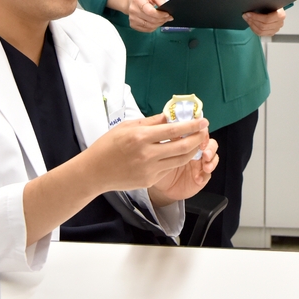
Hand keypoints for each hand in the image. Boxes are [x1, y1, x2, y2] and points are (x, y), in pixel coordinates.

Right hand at [22, 113, 208, 245]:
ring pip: (180, 160)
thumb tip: (169, 117)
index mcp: (140, 137)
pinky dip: (176, 160)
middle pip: (183, 147)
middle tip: (203, 132)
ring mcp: (149, 170)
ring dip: (191, 151)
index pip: (174, 130)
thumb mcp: (127, 126)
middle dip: (197, 138)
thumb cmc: (107, 145)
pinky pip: (169, 168)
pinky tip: (177, 152)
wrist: (94, 171)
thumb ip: (151, 122)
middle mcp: (147, 154)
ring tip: (195, 142)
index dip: (192, 126)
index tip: (203, 121)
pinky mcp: (149, 180)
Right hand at [108, 0, 172, 32]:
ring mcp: (132, 19)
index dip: (160, 14)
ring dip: (159, 24)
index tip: (167, 14)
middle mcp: (133, 10)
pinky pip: (147, 29)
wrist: (131, 1)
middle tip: (168, 17)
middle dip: (162, 19)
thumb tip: (166, 6)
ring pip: (150, 26)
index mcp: (138, 0)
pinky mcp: (133, 25)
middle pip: (151, 20)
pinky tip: (157, 23)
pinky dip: (154, 27)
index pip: (150, 11)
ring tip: (164, 20)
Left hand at [149, 136, 218, 207]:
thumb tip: (170, 121)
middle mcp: (197, 152)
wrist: (159, 185)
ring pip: (213, 158)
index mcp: (189, 142)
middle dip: (209, 146)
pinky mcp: (201, 177)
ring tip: (206, 165)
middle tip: (204, 149)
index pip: (200, 133)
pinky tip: (198, 178)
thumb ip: (168, 137)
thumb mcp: (161, 149)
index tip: (200, 133)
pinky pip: (208, 175)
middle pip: (211, 144)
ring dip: (211, 159)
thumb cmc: (159, 164)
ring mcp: (199, 164)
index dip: (202, 132)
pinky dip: (205, 175)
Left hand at [243, 8, 285, 36]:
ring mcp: (276, 29)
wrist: (276, 7)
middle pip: (263, 26)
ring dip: (252, 25)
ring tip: (247, 19)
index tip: (248, 13)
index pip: (267, 19)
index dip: (256, 17)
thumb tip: (251, 7)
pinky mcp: (271, 32)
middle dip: (252, 21)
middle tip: (246, 16)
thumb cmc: (272, 4)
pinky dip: (254, 29)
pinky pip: (261, 34)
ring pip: (261, 31)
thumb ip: (262, 4)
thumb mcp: (269, 2)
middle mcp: (279, 23)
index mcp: (280, 15)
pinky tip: (251, 24)